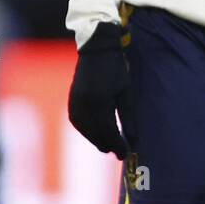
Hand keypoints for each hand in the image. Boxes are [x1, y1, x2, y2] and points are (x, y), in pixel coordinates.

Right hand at [67, 21, 136, 156]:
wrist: (96, 49)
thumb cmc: (115, 68)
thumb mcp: (126, 92)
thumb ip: (128, 117)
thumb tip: (133, 140)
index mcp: (99, 102)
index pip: (108, 132)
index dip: (117, 145)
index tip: (125, 154)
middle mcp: (84, 105)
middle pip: (96, 134)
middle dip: (108, 145)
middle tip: (120, 153)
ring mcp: (75, 103)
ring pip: (86, 131)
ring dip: (97, 140)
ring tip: (109, 145)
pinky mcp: (72, 101)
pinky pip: (78, 123)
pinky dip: (87, 131)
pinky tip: (96, 134)